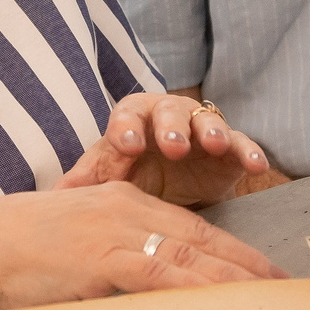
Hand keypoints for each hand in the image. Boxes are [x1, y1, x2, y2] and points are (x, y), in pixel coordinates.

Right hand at [0, 181, 285, 309]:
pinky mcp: (105, 256)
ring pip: (193, 256)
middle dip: (248, 265)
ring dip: (236, 281)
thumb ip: (107, 267)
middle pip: (203, 239)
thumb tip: (135, 302)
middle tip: (284, 289)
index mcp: (121, 203)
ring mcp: (118, 230)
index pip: (190, 229)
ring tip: (270, 302)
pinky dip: (199, 290)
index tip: (261, 273)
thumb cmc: (14, 259)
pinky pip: (165, 274)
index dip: (231, 252)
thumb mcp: (71, 254)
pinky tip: (223, 304)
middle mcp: (127, 209)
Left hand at [58, 92, 272, 207]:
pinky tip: (257, 164)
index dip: (127, 127)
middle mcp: (169, 116)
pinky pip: (243, 144)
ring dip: (213, 131)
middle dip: (171, 126)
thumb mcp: (108, 179)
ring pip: (209, 122)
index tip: (126, 144)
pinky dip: (250, 151)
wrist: (169, 188)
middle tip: (173, 145)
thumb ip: (86, 182)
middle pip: (170, 112)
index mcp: (134, 117)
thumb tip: (52, 196)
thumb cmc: (132, 175)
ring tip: (216, 144)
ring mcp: (203, 130)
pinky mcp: (231, 150)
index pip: (127, 114)